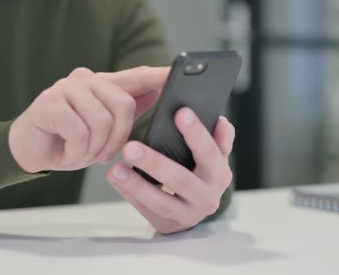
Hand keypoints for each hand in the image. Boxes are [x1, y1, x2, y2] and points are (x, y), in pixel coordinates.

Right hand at [9, 66, 168, 172]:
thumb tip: (158, 93)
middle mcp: (85, 79)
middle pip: (123, 105)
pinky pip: (79, 132)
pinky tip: (66, 153)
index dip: (157, 76)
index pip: (135, 76)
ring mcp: (65, 88)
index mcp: (101, 84)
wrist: (28, 151)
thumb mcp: (103, 129)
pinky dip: (76, 152)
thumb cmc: (69, 140)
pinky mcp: (49, 102)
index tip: (176, 73)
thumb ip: (126, 109)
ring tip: (81, 154)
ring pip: (102, 121)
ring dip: (94, 149)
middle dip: (118, 138)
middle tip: (103, 155)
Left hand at [106, 107, 234, 233]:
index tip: (181, 112)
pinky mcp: (168, 225)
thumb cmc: (201, 172)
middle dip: (155, 163)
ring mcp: (187, 214)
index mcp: (219, 174)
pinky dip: (129, 193)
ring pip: (160, 201)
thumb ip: (219, 139)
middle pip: (181, 180)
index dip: (196, 133)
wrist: (194, 208)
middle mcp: (208, 197)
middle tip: (130, 147)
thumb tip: (222, 122)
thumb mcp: (214, 157)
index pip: (209, 152)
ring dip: (136, 184)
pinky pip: (145, 209)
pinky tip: (116, 178)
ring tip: (116, 168)